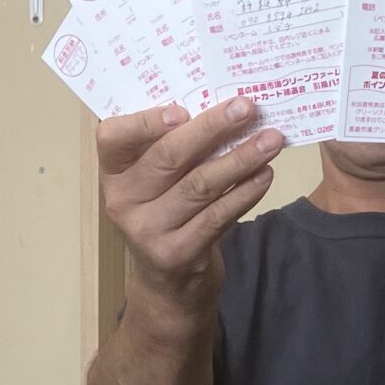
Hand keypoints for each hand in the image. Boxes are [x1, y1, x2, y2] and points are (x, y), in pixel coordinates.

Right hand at [98, 97, 284, 329]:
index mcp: (113, 172)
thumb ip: (169, 144)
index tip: (183, 108)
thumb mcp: (154, 180)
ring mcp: (148, 231)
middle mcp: (122, 202)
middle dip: (211, 128)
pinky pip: (217, 216)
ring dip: (241, 159)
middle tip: (247, 108)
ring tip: (271, 140)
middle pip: (168, 157)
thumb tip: (221, 103)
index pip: (113, 137)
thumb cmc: (166, 211)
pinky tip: (265, 175)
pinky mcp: (178, 254)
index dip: (145, 122)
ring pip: (199, 185)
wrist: (167, 282)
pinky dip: (245, 192)